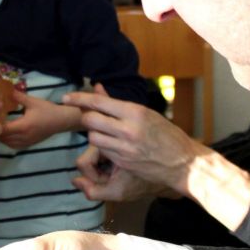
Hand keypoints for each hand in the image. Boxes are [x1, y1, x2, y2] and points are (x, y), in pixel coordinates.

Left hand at [0, 91, 81, 149]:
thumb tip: (6, 90)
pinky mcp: (29, 144)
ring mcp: (26, 142)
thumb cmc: (47, 110)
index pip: (3, 129)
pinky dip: (7, 141)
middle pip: (3, 137)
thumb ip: (18, 97)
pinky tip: (6, 134)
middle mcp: (24, 136)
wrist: (61, 120)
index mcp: (23, 126)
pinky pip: (14, 145)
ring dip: (1, 137)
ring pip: (8, 143)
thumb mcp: (32, 101)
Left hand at [64, 84, 202, 191]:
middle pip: (90, 120)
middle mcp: (128, 129)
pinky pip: (103, 151)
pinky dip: (103, 147)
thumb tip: (97, 86)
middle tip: (89, 117)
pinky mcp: (123, 162)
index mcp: (135, 111)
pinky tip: (112, 146)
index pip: (98, 102)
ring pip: (93, 137)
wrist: (183, 163)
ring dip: (94, 134)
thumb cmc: (165, 135)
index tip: (66, 98)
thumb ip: (117, 104)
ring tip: (105, 133)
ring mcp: (125, 147)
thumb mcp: (145, 113)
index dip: (79, 98)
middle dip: (86, 118)